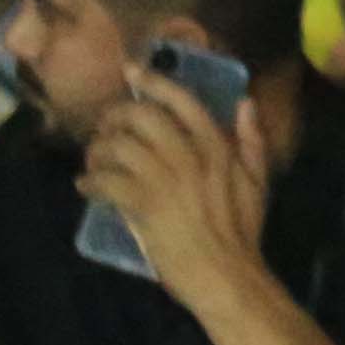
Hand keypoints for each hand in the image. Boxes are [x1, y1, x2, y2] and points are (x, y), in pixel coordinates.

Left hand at [77, 59, 271, 314]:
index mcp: (218, 147)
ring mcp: (165, 179)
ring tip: (94, 163)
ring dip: (98, 152)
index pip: (183, 102)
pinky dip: (90, 182)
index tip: (131, 71)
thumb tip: (245, 103)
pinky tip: (87, 188)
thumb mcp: (257, 181)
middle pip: (142, 117)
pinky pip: (105, 181)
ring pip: (118, 146)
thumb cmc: (241, 230)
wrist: (224, 273)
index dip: (154, 82)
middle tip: (105, 128)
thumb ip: (252, 140)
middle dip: (115, 118)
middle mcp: (190, 155)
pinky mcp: (143, 204)